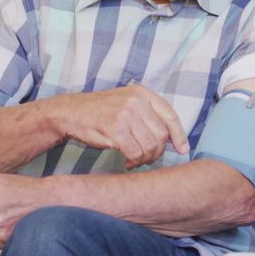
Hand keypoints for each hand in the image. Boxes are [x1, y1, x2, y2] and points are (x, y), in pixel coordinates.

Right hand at [57, 83, 189, 168]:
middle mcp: (136, 102)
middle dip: (158, 151)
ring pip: (150, 146)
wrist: (71, 112)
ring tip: (137, 160)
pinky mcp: (115, 130)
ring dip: (146, 158)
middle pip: (161, 134)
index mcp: (142, 93)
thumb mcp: (127, 102)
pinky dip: (134, 162)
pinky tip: (128, 163)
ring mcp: (125, 115)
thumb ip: (148, 114)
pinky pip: (135, 153)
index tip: (183, 149)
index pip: (170, 116)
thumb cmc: (101, 111)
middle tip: (149, 158)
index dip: (179, 135)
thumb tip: (172, 138)